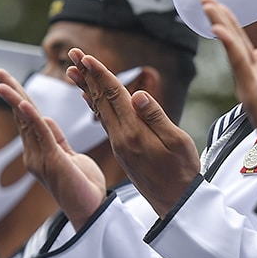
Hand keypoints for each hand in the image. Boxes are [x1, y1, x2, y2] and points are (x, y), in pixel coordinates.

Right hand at [0, 69, 108, 229]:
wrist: (93, 212)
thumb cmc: (84, 187)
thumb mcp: (70, 156)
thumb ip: (57, 139)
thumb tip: (45, 118)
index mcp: (40, 151)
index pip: (28, 118)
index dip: (18, 97)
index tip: (7, 79)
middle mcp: (35, 155)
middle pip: (22, 117)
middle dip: (11, 93)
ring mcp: (42, 160)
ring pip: (27, 124)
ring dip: (16, 101)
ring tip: (2, 83)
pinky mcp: (54, 163)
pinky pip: (42, 136)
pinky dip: (32, 119)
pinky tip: (23, 104)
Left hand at [66, 50, 199, 216]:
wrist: (176, 204)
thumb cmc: (183, 171)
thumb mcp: (177, 142)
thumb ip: (156, 117)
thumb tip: (137, 94)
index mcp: (133, 133)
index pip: (113, 96)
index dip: (100, 74)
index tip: (86, 57)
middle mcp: (121, 138)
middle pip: (100, 100)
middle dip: (87, 75)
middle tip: (73, 53)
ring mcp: (119, 145)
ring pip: (99, 110)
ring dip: (86, 88)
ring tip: (73, 71)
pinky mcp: (122, 151)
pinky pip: (104, 122)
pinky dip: (94, 106)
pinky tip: (88, 98)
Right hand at [203, 0, 256, 182]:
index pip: (242, 46)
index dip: (230, 25)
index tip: (218, 6)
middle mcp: (249, 84)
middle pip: (233, 44)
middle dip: (220, 19)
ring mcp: (250, 89)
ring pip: (233, 50)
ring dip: (221, 25)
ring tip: (209, 5)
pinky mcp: (256, 95)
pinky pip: (241, 65)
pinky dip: (230, 46)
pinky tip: (220, 30)